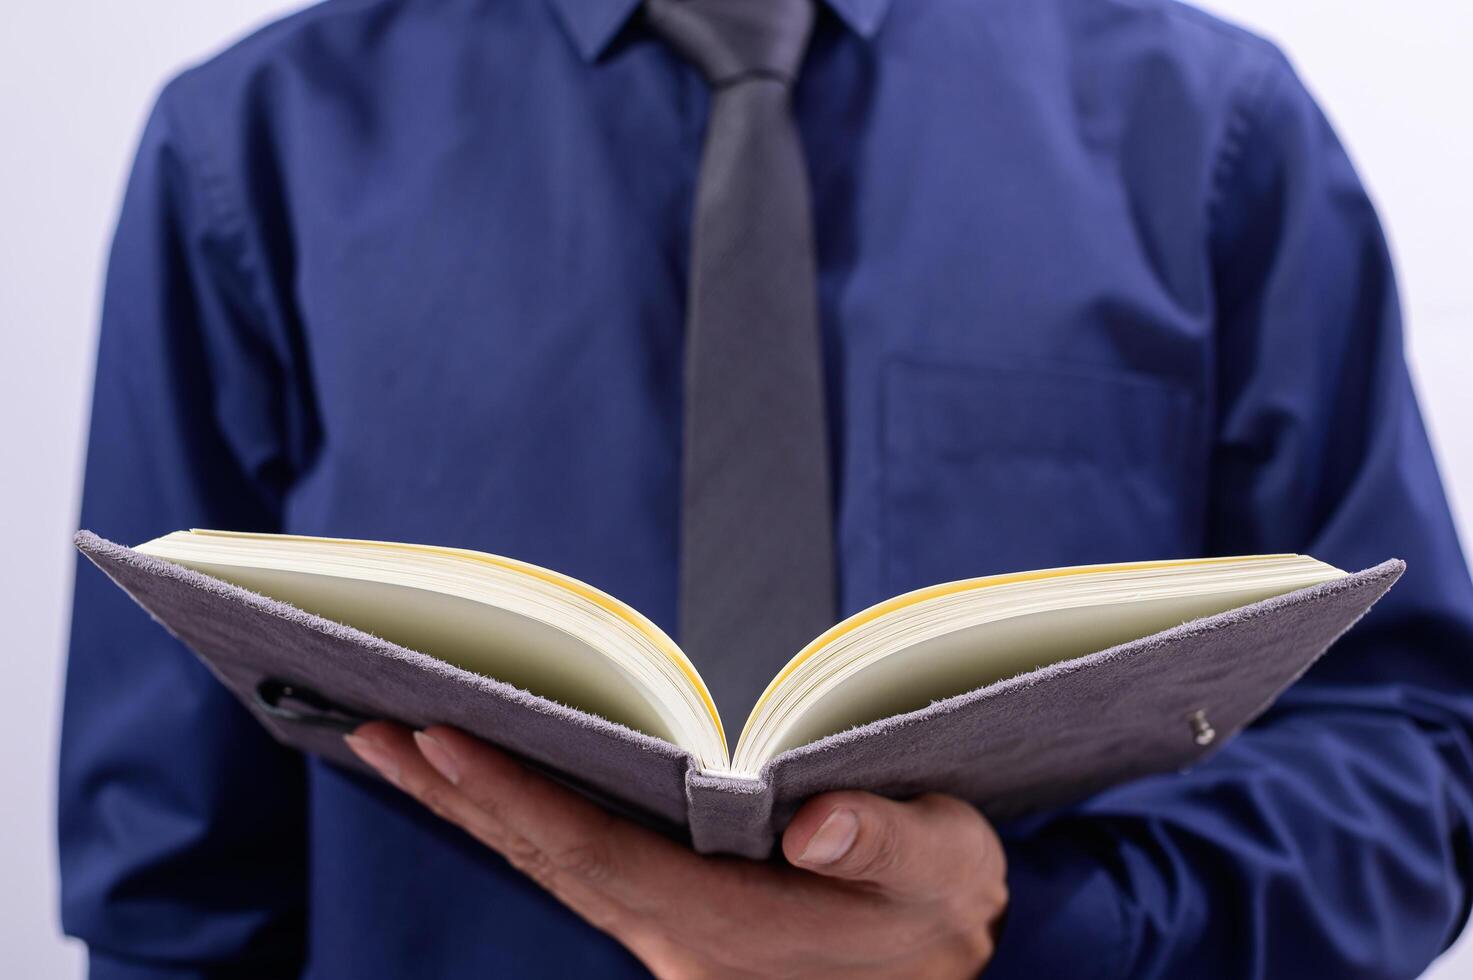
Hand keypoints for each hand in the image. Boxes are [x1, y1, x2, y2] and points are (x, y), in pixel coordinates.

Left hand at [346, 723, 1007, 978]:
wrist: (931, 977)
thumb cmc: (938, 914)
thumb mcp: (944, 874)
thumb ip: (885, 845)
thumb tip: (815, 821)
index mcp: (728, 924)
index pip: (595, 851)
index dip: (515, 795)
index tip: (444, 738)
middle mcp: (672, 935)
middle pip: (543, 857)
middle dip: (455, 793)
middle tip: (373, 725)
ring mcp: (661, 932)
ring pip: (546, 862)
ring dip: (470, 805)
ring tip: (396, 744)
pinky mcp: (665, 918)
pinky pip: (569, 864)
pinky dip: (513, 818)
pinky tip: (481, 785)